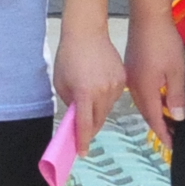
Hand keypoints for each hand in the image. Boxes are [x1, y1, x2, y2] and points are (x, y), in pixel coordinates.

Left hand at [54, 19, 128, 138]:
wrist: (87, 33)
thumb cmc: (69, 57)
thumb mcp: (61, 83)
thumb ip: (70, 103)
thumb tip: (77, 118)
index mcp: (85, 93)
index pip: (86, 125)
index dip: (83, 141)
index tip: (82, 152)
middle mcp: (103, 91)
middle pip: (99, 120)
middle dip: (91, 128)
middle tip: (83, 133)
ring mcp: (115, 85)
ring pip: (108, 109)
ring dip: (98, 113)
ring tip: (89, 106)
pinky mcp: (123, 79)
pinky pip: (114, 97)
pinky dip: (106, 100)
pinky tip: (97, 91)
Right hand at [125, 15, 184, 152]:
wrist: (148, 18)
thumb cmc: (164, 42)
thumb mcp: (177, 71)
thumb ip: (176, 96)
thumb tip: (178, 118)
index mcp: (145, 89)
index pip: (154, 119)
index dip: (164, 134)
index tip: (173, 146)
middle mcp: (135, 87)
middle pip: (147, 113)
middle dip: (160, 127)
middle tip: (175, 137)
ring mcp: (132, 78)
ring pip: (144, 103)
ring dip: (156, 114)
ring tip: (171, 122)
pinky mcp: (133, 70)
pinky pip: (142, 93)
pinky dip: (152, 102)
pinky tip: (161, 101)